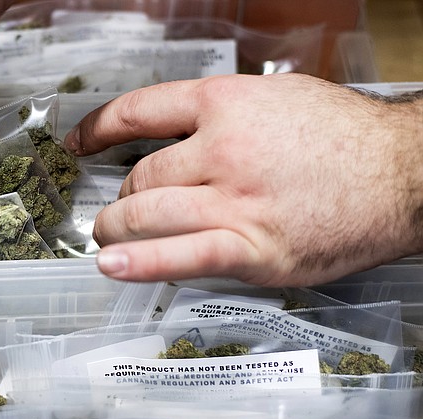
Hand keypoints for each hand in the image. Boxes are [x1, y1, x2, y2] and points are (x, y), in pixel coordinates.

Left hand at [64, 73, 422, 286]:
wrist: (407, 174)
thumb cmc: (346, 139)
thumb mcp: (278, 101)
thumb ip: (224, 116)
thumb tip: (178, 135)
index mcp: (227, 104)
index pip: (139, 111)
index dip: (98, 129)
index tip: (80, 144)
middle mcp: (223, 149)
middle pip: (140, 176)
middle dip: (121, 197)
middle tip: (117, 210)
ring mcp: (236, 201)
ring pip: (147, 215)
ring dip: (118, 229)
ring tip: (110, 238)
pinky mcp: (254, 248)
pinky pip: (183, 256)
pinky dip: (141, 263)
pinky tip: (112, 266)